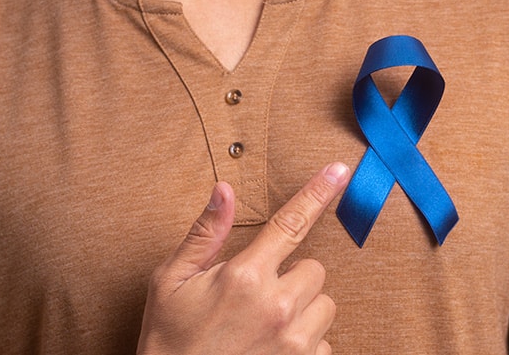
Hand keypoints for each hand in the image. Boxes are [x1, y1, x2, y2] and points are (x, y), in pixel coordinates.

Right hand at [136, 162, 350, 354]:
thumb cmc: (169, 340)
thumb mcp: (172, 281)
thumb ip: (205, 234)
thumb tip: (223, 191)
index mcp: (245, 277)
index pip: (290, 223)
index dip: (317, 193)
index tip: (339, 171)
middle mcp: (277, 307)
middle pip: (315, 268)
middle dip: (292, 275)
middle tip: (259, 292)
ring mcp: (294, 342)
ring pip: (325, 304)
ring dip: (303, 307)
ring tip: (266, 321)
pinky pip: (324, 341)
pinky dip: (306, 340)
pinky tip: (273, 346)